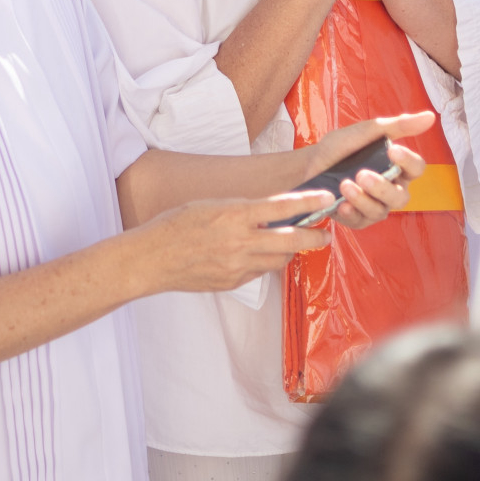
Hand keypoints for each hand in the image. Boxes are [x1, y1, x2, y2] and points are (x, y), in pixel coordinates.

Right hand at [138, 194, 333, 293]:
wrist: (152, 259)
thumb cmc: (176, 224)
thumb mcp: (211, 204)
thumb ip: (242, 210)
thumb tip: (269, 214)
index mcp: (234, 214)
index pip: (282, 207)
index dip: (309, 202)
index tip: (327, 198)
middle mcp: (241, 241)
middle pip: (292, 241)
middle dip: (314, 237)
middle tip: (325, 233)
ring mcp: (238, 265)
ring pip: (279, 260)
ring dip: (290, 251)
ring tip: (293, 243)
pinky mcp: (234, 282)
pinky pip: (260, 272)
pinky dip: (265, 262)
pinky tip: (260, 255)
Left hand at [306, 112, 433, 229]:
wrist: (309, 163)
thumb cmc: (341, 147)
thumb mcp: (367, 131)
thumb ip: (397, 126)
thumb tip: (431, 116)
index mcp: (397, 168)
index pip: (416, 168)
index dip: (408, 161)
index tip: (393, 150)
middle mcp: (390, 190)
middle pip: (401, 197)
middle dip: (382, 187)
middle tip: (362, 174)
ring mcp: (374, 207)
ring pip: (380, 211)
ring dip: (363, 199)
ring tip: (345, 184)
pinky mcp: (357, 219)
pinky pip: (360, 220)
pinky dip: (351, 212)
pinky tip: (341, 204)